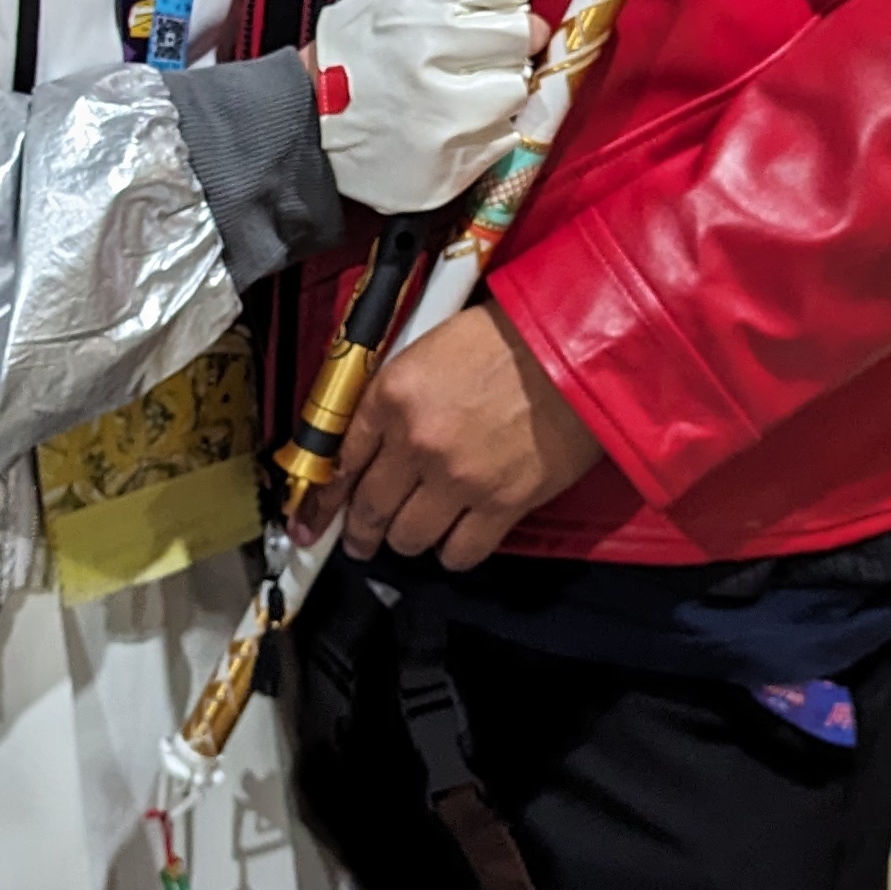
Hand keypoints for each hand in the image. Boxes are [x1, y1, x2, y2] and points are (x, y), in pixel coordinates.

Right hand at [310, 0, 574, 215]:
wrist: (308, 122)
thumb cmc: (356, 48)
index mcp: (418, 4)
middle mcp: (431, 56)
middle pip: (525, 34)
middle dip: (516, 36)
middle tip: (489, 44)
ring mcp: (443, 115)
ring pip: (520, 86)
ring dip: (505, 82)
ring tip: (467, 84)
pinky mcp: (450, 163)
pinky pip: (506, 136)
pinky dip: (491, 126)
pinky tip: (457, 120)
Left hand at [332, 304, 603, 569]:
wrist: (578, 347)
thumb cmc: (512, 337)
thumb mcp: (432, 345)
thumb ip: (396, 396)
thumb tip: (370, 440)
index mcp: (393, 393)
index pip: (340, 459)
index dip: (322, 498)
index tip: (312, 520)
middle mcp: (417, 440)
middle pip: (369, 507)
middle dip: (359, 532)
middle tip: (359, 540)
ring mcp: (458, 477)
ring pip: (409, 537)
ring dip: (406, 540)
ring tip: (414, 534)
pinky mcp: (502, 503)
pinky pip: (460, 552)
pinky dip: (453, 552)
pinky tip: (456, 539)